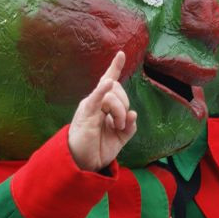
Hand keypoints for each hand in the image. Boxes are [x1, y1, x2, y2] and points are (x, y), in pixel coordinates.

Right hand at [68, 51, 137, 170]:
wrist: (84, 163)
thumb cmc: (99, 147)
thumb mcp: (121, 137)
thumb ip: (129, 126)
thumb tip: (133, 114)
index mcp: (103, 104)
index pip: (109, 81)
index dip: (115, 67)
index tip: (121, 54)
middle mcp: (96, 101)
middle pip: (117, 89)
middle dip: (125, 104)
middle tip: (122, 124)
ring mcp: (90, 106)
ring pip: (112, 96)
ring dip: (120, 111)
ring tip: (117, 126)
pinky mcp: (86, 114)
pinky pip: (96, 99)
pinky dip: (102, 91)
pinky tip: (108, 83)